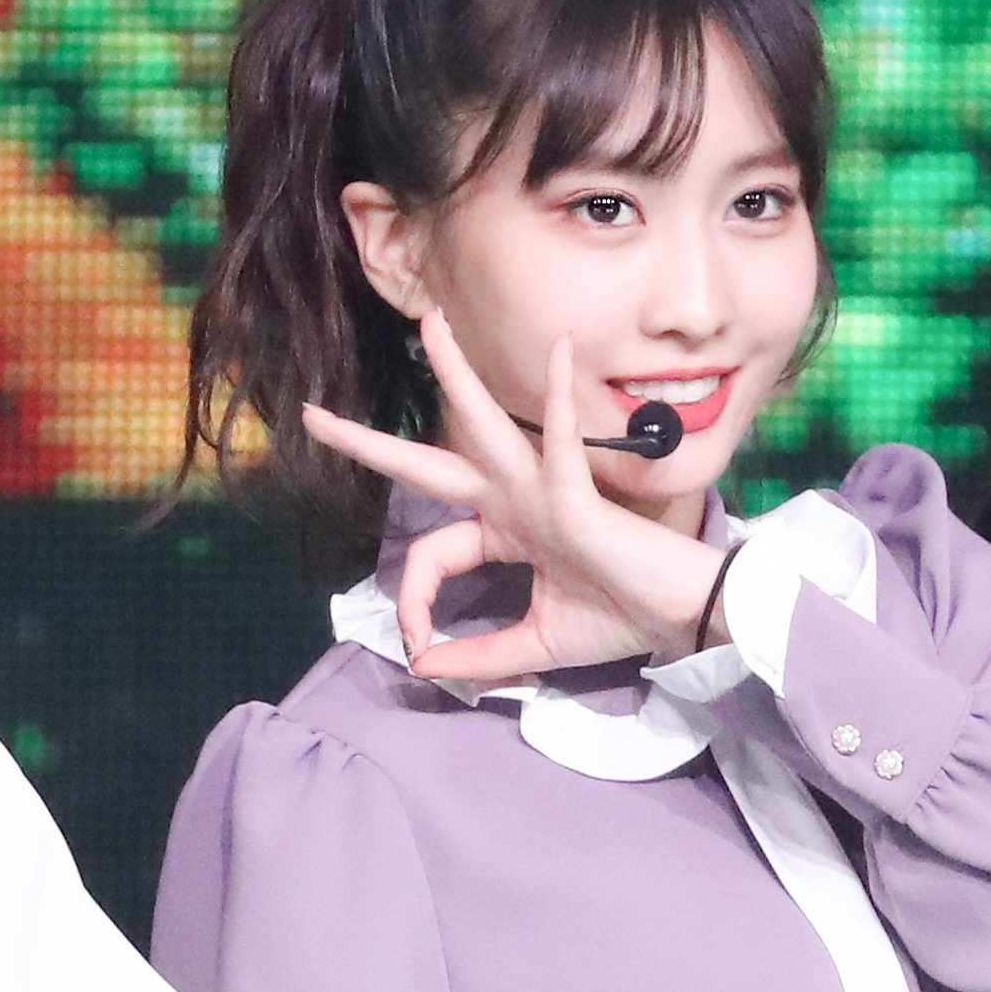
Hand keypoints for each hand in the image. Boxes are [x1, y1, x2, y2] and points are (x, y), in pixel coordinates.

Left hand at [302, 308, 724, 679]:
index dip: (412, 600)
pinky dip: (558, 398)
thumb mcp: (535, 646)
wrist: (676, 615)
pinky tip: (560, 349)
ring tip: (430, 324)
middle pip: (429, 466)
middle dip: (369, 445)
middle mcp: (514, 502)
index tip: (417, 645)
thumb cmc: (620, 619)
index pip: (431, 555)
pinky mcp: (574, 492)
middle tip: (314, 417)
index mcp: (505, 533)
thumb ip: (481, 657)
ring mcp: (541, 490)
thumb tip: (427, 667)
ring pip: (485, 425)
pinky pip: (560, 438)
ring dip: (456, 374)